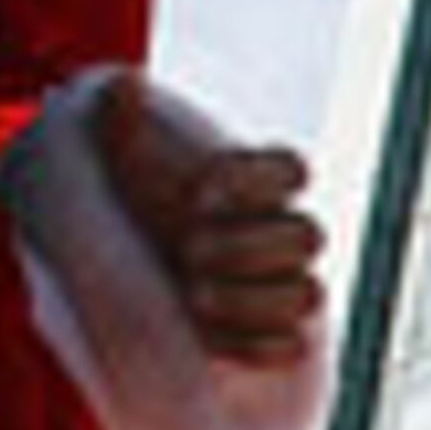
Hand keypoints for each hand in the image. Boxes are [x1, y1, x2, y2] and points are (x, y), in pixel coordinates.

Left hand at [94, 71, 326, 367]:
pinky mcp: (272, 343)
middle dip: (247, 247)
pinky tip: (209, 341)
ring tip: (194, 296)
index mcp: (256, 189)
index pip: (294, 172)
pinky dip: (255, 346)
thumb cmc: (139, 216)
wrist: (130, 286)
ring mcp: (282, 293)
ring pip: (307, 295)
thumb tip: (125, 82)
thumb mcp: (122, 169)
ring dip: (251, 299)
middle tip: (190, 250)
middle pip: (308, 238)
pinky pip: (292, 347)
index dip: (256, 182)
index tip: (201, 190)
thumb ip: (122, 123)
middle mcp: (279, 240)